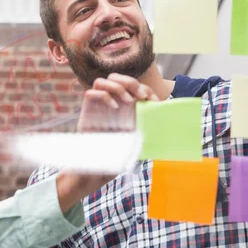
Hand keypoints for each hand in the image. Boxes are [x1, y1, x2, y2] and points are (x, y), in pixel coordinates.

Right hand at [57, 74, 158, 212]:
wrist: (96, 170)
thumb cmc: (117, 157)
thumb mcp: (136, 142)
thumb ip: (145, 130)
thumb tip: (161, 121)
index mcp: (122, 107)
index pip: (132, 86)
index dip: (143, 88)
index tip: (151, 100)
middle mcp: (109, 104)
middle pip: (115, 77)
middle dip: (130, 82)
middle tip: (140, 96)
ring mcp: (97, 107)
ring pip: (102, 81)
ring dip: (118, 87)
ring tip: (128, 101)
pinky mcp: (87, 113)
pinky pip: (90, 93)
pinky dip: (104, 96)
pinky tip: (114, 108)